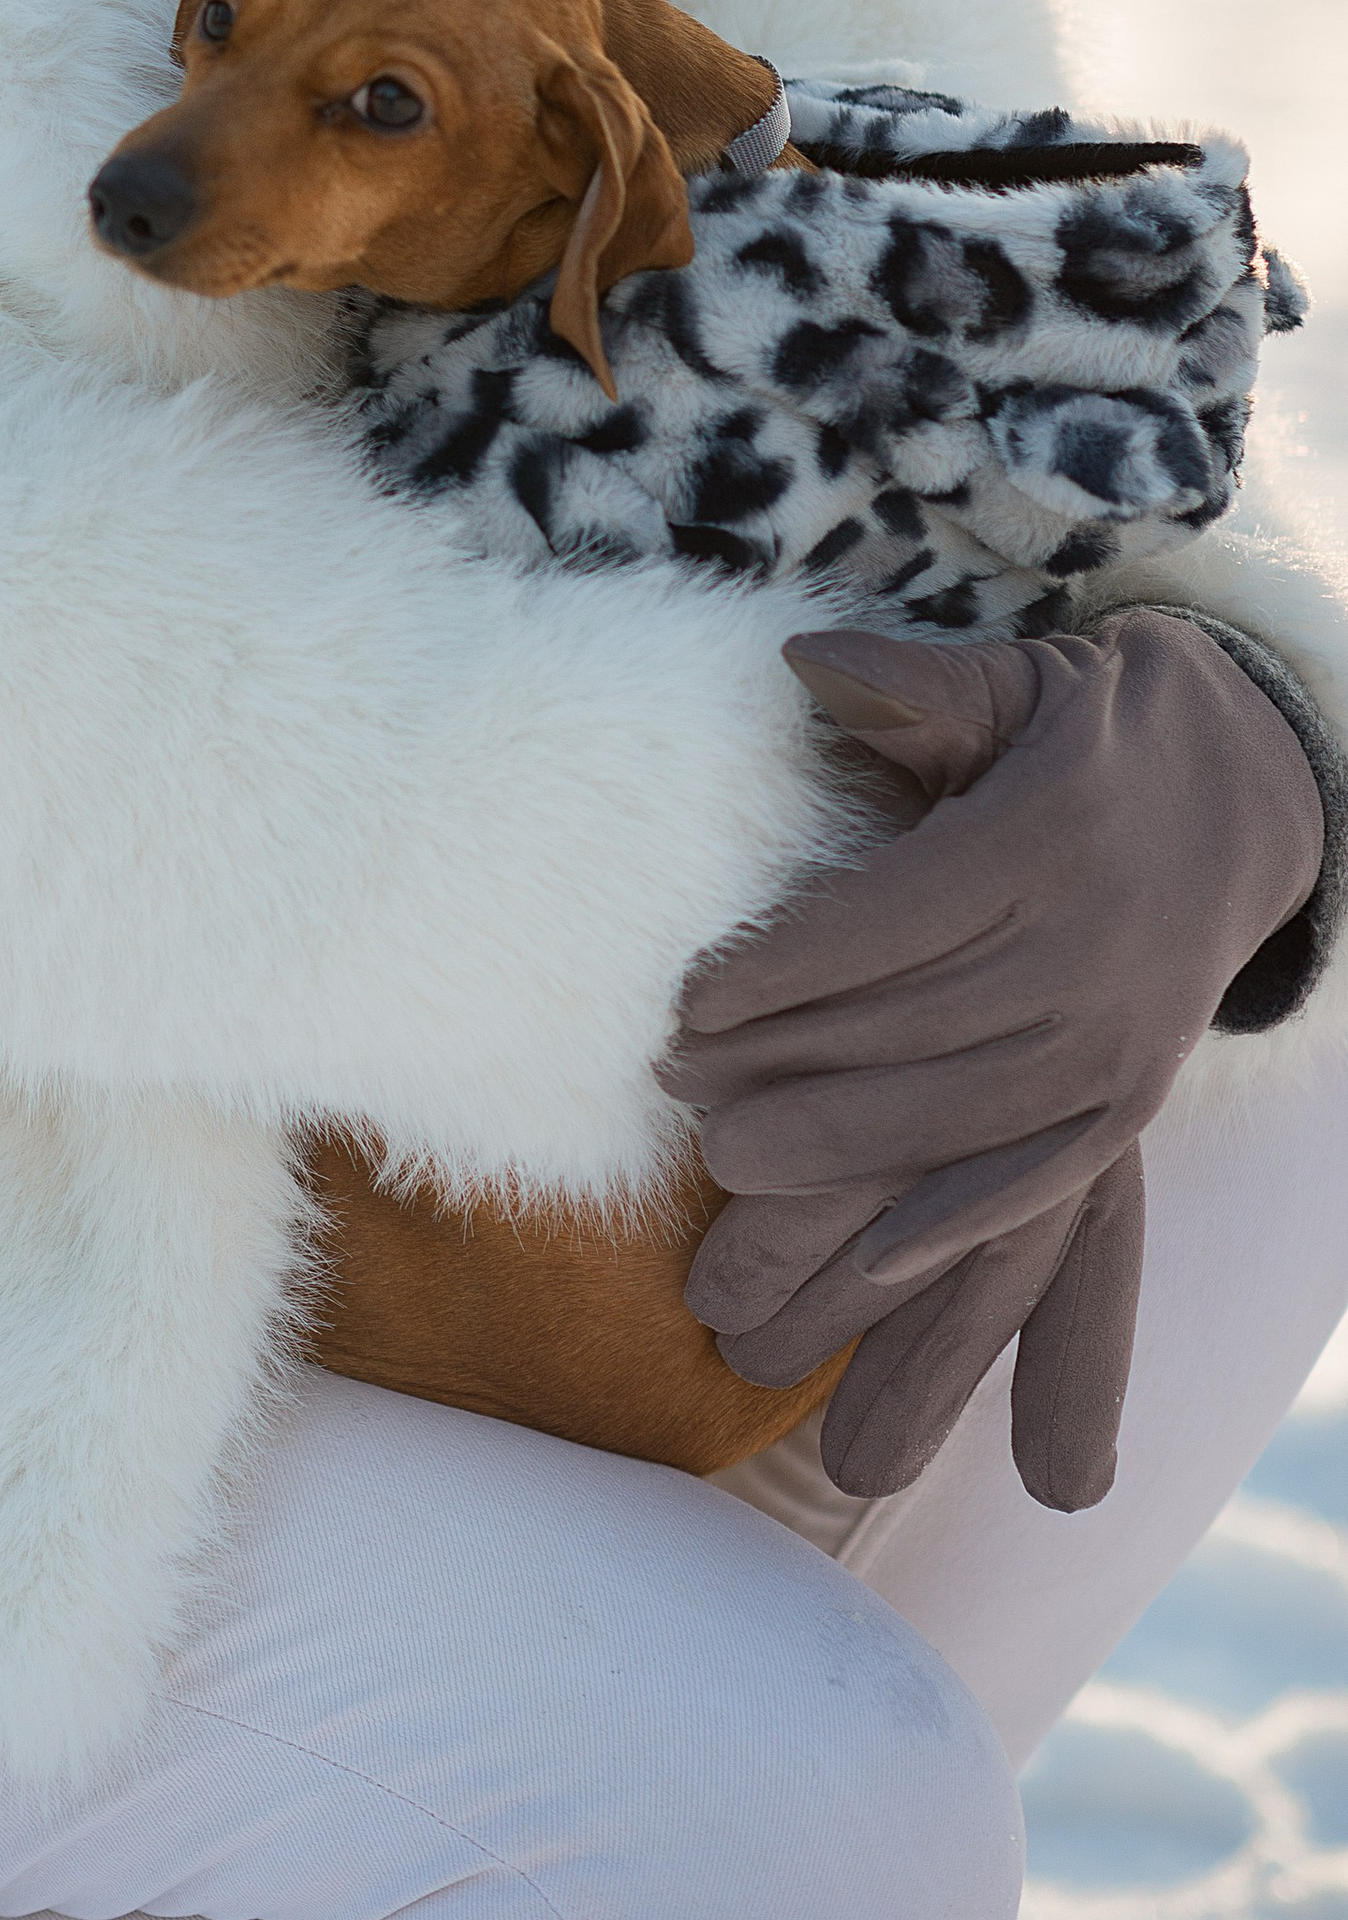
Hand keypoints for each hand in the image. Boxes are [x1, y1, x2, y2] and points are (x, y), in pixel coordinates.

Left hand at [666, 611, 1324, 1507]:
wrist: (1245, 794)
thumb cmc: (1087, 731)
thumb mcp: (1014, 680)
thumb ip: (912, 683)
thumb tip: (800, 657)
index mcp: (1048, 835)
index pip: (891, 917)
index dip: (779, 965)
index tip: (683, 1002)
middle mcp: (1093, 948)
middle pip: (914, 1029)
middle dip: (784, 1070)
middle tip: (673, 1089)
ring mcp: (1121, 1040)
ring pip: (965, 1120)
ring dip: (842, 1159)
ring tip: (729, 1165)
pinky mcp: (1133, 1102)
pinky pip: (1039, 1180)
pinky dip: (951, 1226)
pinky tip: (865, 1262)